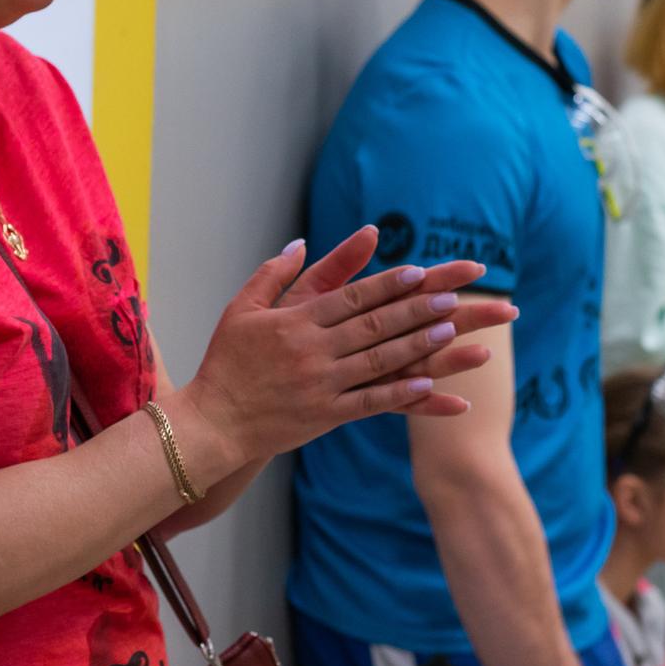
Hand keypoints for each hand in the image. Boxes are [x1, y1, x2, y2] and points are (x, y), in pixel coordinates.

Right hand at [177, 227, 514, 466]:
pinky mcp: (325, 415)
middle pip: (373, 325)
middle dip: (416, 309)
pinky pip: (369, 402)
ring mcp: (321, 384)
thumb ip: (272, 274)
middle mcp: (312, 350)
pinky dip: (400, 393)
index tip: (419, 271)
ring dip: (418, 345)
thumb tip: (299, 243)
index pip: (349, 297)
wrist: (212, 422)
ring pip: (379, 360)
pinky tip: (428, 384)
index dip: (386, 284)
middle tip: (452, 297)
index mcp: (294, 322)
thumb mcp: (241, 309)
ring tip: (450, 330)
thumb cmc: (225, 362)